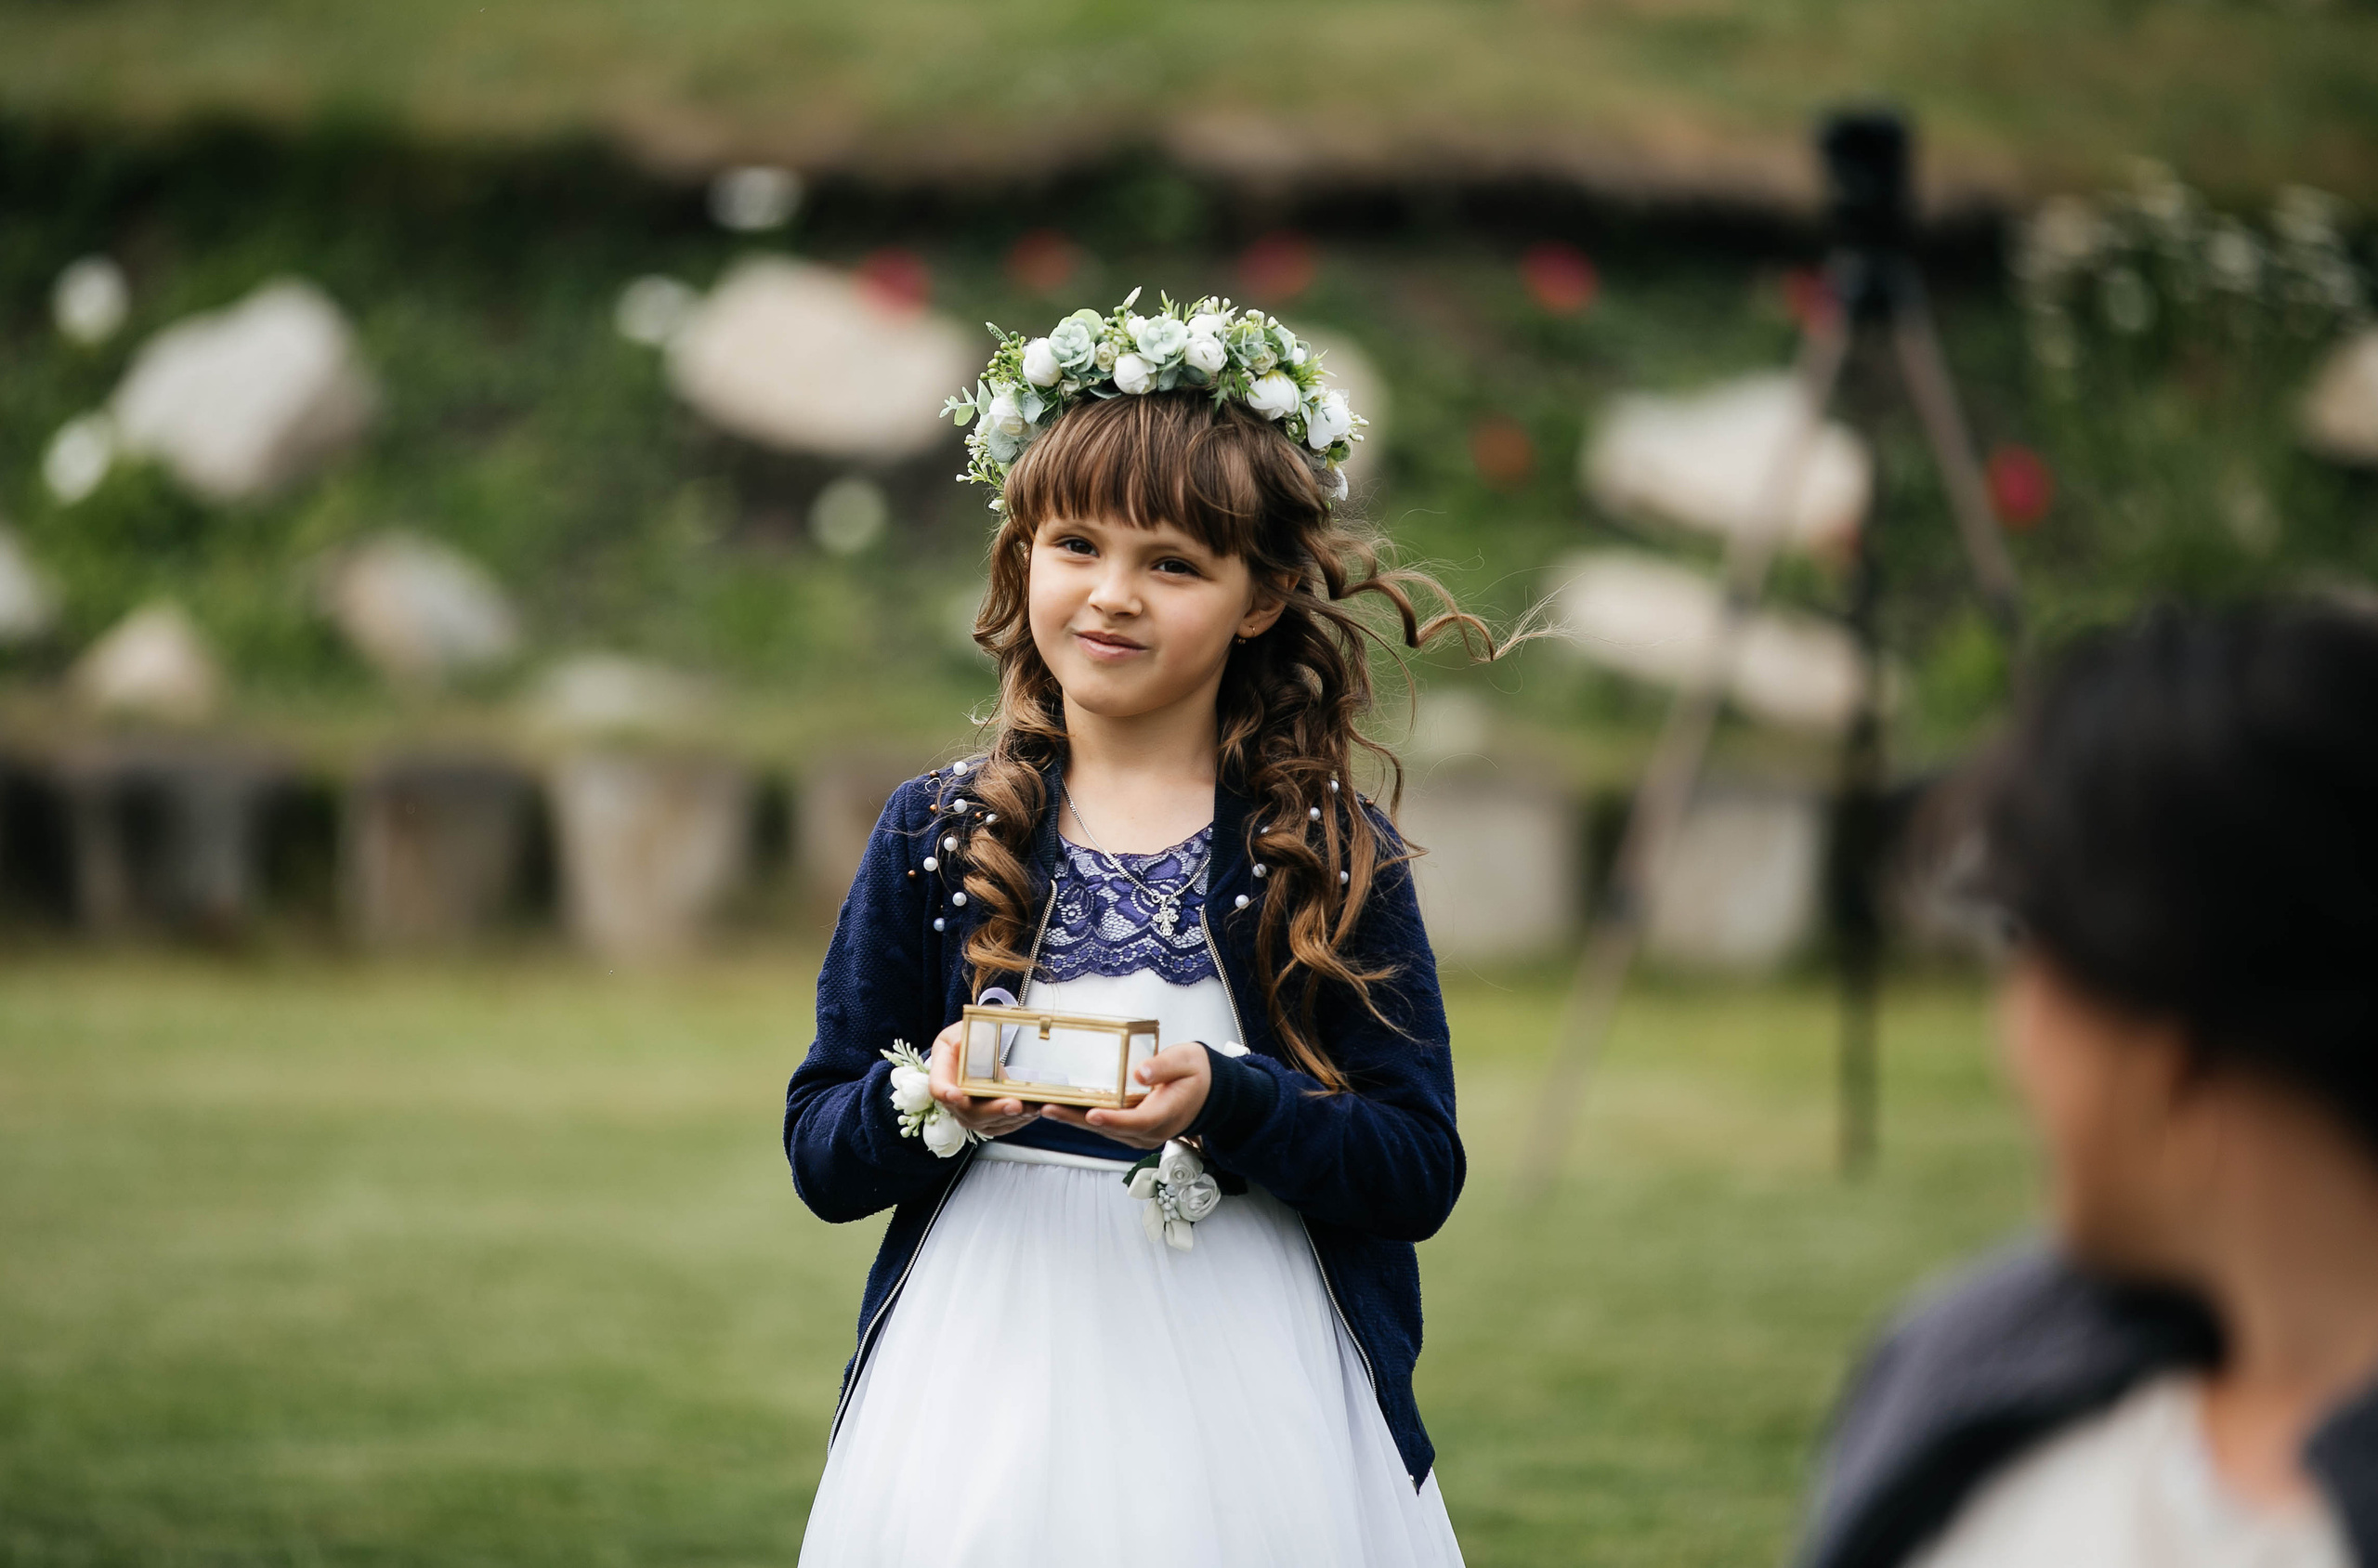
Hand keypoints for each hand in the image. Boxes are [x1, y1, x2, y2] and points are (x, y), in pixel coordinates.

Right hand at [927, 1021, 1043, 1138]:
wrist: (971, 1054)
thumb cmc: (964, 1042)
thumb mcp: (960, 1032)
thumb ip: (962, 1037)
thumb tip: (960, 1043)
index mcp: (942, 1077)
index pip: (938, 1088)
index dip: (946, 1093)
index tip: (955, 1094)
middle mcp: (954, 1103)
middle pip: (969, 1113)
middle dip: (994, 1110)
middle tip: (1015, 1104)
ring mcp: (971, 1115)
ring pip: (990, 1124)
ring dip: (1013, 1118)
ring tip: (1034, 1107)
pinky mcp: (989, 1121)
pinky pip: (1003, 1125)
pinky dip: (1020, 1120)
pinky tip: (1035, 1110)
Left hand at [1041, 1042, 1211, 1149]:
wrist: (1209, 1092)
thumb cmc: (1197, 1074)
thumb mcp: (1186, 1061)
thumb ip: (1163, 1066)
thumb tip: (1141, 1072)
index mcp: (1165, 1115)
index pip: (1135, 1120)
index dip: (1112, 1119)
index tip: (1092, 1113)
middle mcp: (1151, 1131)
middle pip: (1110, 1129)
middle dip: (1077, 1119)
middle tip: (1049, 1108)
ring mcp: (1140, 1133)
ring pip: (1103, 1130)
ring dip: (1075, 1120)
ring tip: (1047, 1107)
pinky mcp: (1132, 1129)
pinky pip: (1106, 1126)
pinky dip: (1083, 1118)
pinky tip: (1064, 1108)